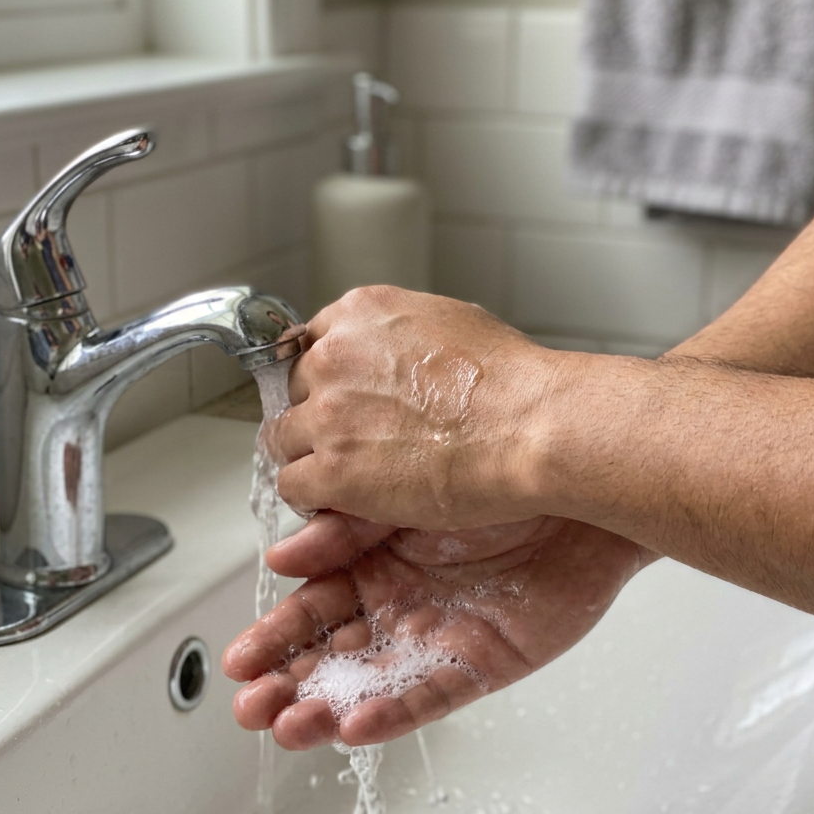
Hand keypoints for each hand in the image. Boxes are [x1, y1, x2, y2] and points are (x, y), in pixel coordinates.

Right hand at [222, 515, 652, 749]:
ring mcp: (439, 633)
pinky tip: (356, 723)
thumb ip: (342, 529)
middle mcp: (401, 601)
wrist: (570, 475)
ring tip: (289, 725)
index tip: (238, 660)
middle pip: (333, 655)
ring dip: (328, 708)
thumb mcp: (399, 493)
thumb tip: (282, 556)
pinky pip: (432, 693)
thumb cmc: (495, 470)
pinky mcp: (482, 657)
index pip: (313, 607)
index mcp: (375, 559)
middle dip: (288, 683)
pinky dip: (393, 711)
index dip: (275, 636)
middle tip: (250, 707)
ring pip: (372, 682)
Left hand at [271, 286, 562, 530]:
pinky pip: (293, 485)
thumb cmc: (510, 380)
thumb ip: (401, 335)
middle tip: (355, 441)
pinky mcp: (332, 470)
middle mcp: (332, 357)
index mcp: (359, 314)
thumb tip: (398, 350)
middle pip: (295, 391)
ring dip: (313, 457)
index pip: (309, 345)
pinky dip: (314, 496)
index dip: (327, 379)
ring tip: (355, 473)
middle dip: (320, 416)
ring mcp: (328, 414)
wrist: (529, 427)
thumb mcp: (451, 322)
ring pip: (284, 439)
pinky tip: (348, 499)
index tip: (341, 399)